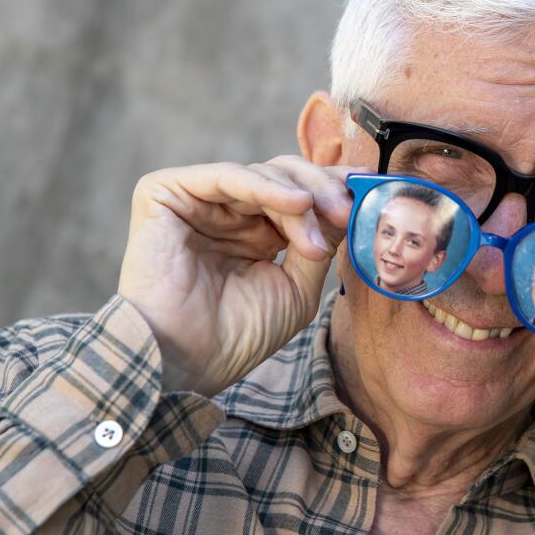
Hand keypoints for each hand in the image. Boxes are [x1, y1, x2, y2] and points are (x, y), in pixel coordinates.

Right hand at [116, 155, 364, 394]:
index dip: (334, 188)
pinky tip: (297, 205)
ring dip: (301, 198)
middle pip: (284, 175)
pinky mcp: (164, 194)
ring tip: (317, 236)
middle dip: (323, 190)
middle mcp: (226, 212)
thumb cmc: (240, 334)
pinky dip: (265, 186)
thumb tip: (350, 203)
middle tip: (347, 213)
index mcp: (254, 232)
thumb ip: (320, 241)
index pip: (298, 192)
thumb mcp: (299, 286)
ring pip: (262, 173)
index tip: (370, 194)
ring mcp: (195, 201)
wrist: (189, 360)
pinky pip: (225, 175)